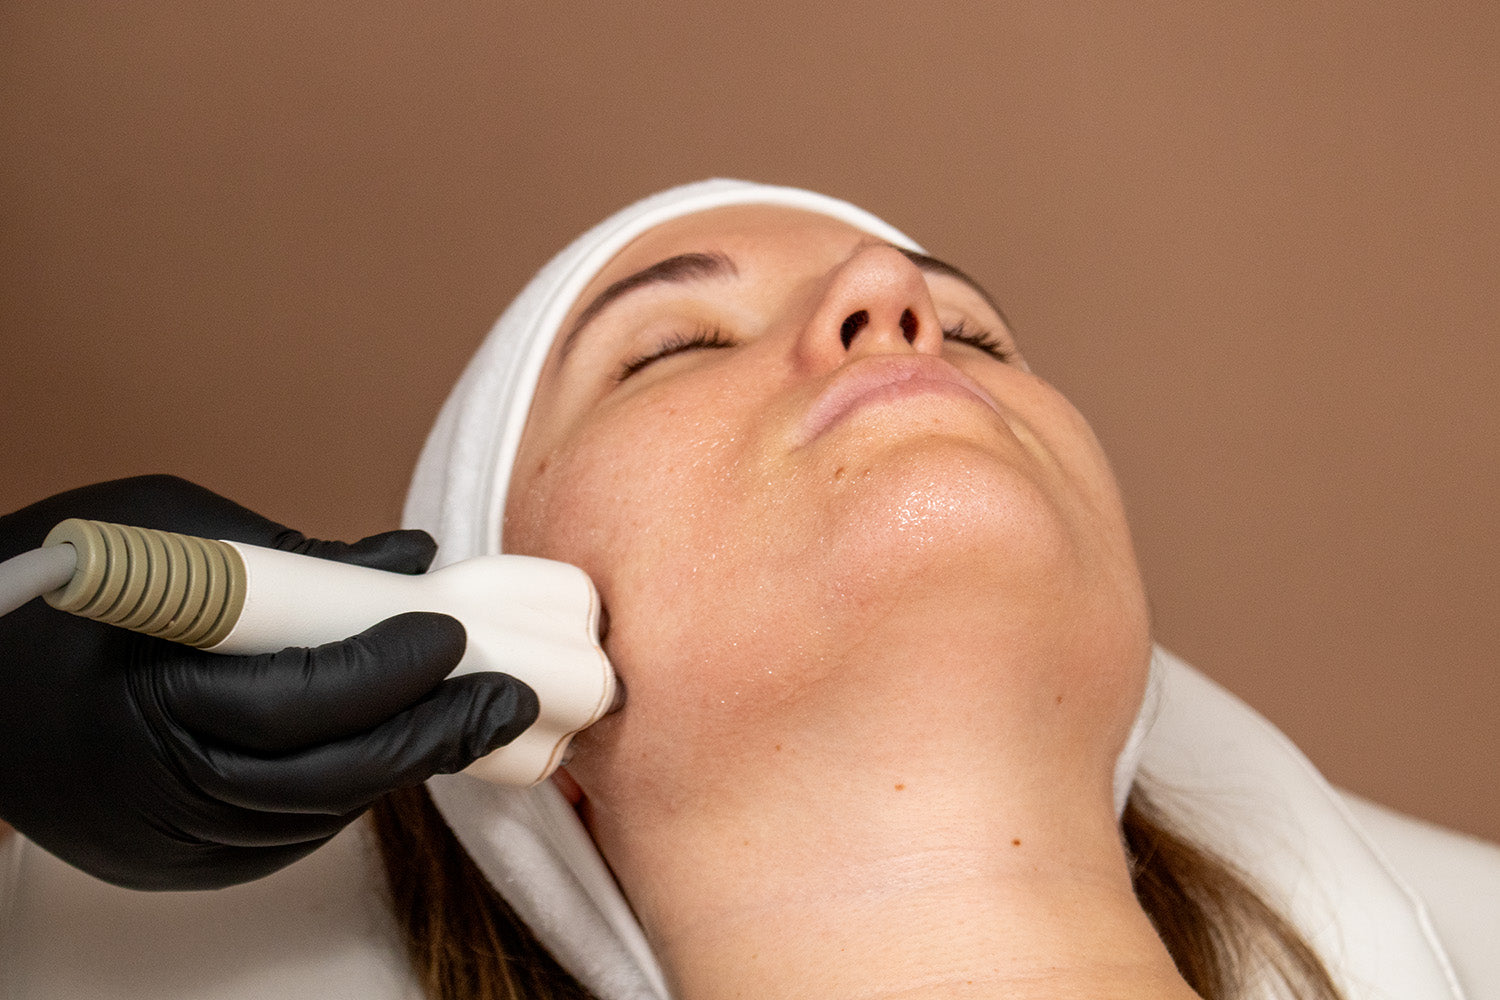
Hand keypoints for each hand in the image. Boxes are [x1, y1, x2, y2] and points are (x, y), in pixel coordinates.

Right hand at [0, 475, 536, 889]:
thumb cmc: (60, 598)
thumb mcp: (165, 542)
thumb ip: (289, 559)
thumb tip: (409, 559)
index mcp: (137, 701)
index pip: (288, 701)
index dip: (381, 670)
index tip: (451, 630)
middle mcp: (152, 791)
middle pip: (322, 778)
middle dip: (430, 734)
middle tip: (511, 695)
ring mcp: (166, 842)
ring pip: (315, 812)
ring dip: (404, 764)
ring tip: (478, 714)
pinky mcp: (181, 864)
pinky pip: (291, 831)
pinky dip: (354, 788)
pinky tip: (404, 746)